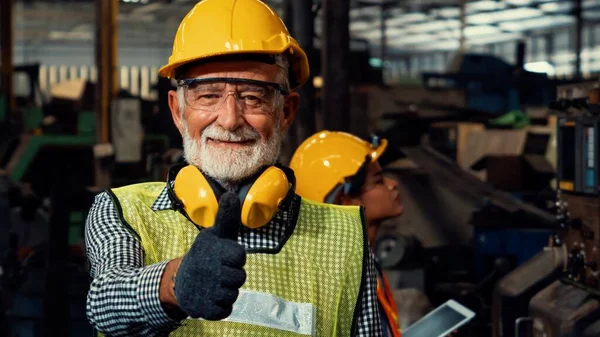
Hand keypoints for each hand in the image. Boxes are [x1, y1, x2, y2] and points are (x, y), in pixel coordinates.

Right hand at [174, 192, 246, 319]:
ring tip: (215, 282)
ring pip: (233, 293)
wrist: (182, 281)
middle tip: (220, 270)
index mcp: (213, 250)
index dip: (236, 256)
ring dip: (227, 290)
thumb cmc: (207, 255)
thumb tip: (231, 194)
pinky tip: (212, 296)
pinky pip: (225, 309)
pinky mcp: (205, 309)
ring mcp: (207, 291)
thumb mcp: (217, 235)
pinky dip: (221, 305)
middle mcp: (209, 270)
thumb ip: (227, 218)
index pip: (240, 255)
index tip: (225, 254)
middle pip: (240, 277)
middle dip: (232, 275)